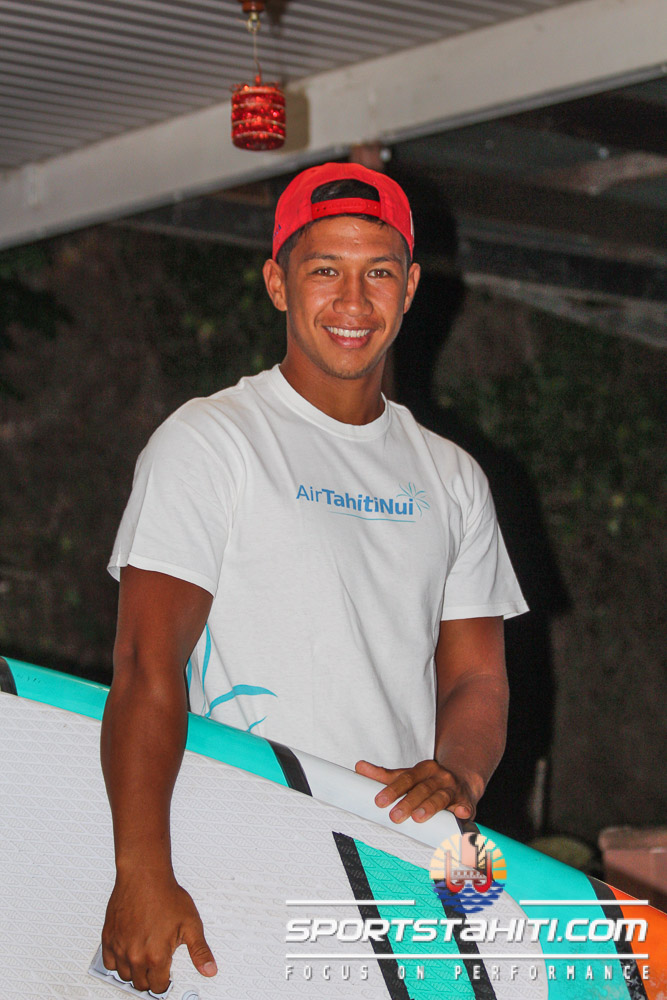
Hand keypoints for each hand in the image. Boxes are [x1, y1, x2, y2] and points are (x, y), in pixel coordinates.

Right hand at [102, 869, 216, 994]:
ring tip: (144, 958)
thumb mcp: (191, 923)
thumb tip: (209, 969)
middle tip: (157, 964)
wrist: (145, 875)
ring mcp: (120, 947)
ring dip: (134, 971)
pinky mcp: (108, 938)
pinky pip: (108, 963)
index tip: (167, 975)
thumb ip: (200, 951)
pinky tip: (127, 953)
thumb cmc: (166, 895)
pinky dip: (117, 962)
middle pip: (141, 984)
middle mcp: (135, 955)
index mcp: (156, 956)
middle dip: (151, 977)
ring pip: (124, 975)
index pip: (159, 987)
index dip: (166, 981)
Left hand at [355, 758, 480, 823]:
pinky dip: (464, 810)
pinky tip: (461, 814)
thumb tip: (359, 767)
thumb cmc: (429, 781)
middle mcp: (438, 777)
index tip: (379, 801)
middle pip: (422, 789)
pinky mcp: (466, 802)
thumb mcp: (408, 775)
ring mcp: (453, 789)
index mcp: (423, 770)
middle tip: (394, 816)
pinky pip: (466, 806)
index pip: (406, 778)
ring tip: (418, 818)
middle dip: (408, 802)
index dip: (392, 790)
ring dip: (430, 807)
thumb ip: (384, 775)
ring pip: (441, 797)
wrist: (463, 778)